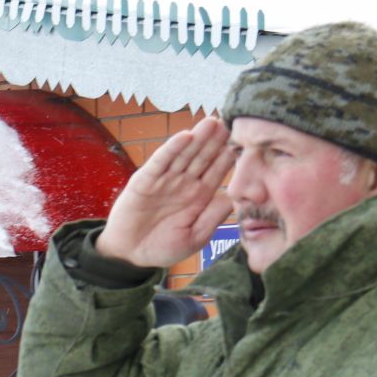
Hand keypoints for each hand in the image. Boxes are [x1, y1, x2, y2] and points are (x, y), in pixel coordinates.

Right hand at [94, 117, 235, 268]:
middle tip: (232, 121)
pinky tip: (185, 137)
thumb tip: (233, 199)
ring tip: (212, 122)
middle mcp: (183, 183)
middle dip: (217, 140)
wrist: (130, 255)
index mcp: (199, 196)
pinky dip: (172, 149)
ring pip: (185, 154)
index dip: (229, 157)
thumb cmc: (163, 247)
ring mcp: (164, 179)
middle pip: (203, 157)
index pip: (217, 171)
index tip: (246, 142)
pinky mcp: (145, 180)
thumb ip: (212, 218)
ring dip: (198, 138)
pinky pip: (160, 161)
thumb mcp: (195, 237)